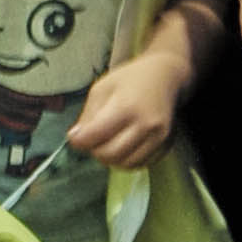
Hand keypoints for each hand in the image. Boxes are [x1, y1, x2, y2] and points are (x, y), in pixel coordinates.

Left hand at [69, 38, 189, 170]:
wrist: (165, 76)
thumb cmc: (130, 79)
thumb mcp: (101, 88)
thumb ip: (88, 115)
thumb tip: (76, 138)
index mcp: (126, 107)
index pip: (95, 136)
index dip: (79, 140)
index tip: (74, 137)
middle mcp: (146, 125)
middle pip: (110, 155)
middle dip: (95, 151)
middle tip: (92, 140)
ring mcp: (159, 138)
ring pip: (126, 164)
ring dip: (111, 159)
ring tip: (107, 143)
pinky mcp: (166, 146)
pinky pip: (141, 164)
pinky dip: (127, 160)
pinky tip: (123, 146)